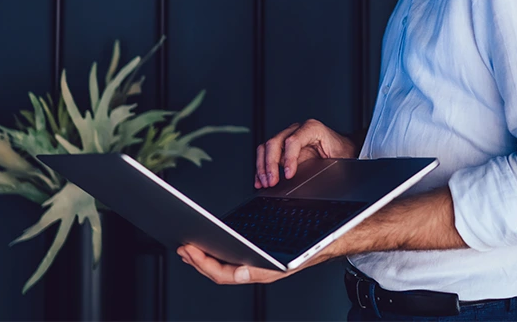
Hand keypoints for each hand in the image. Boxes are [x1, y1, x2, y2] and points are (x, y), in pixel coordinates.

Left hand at [177, 244, 316, 284]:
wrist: (334, 240)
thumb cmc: (318, 243)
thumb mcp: (297, 252)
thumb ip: (269, 268)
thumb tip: (241, 275)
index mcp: (266, 272)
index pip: (227, 275)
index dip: (206, 265)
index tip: (191, 251)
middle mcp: (261, 271)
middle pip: (221, 273)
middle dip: (198, 261)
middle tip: (183, 247)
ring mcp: (259, 265)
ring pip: (225, 268)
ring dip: (204, 259)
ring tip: (190, 247)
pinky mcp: (260, 257)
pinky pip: (234, 260)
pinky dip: (219, 253)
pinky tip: (213, 245)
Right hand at [255, 119, 357, 187]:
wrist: (345, 149)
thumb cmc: (343, 152)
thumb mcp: (339, 158)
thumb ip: (328, 166)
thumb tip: (316, 182)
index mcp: (312, 128)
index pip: (293, 141)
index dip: (289, 159)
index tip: (289, 175)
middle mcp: (297, 130)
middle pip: (275, 142)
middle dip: (270, 164)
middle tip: (272, 182)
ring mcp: (288, 138)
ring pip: (267, 147)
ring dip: (262, 166)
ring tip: (264, 182)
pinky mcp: (283, 149)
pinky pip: (266, 155)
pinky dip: (261, 168)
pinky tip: (260, 180)